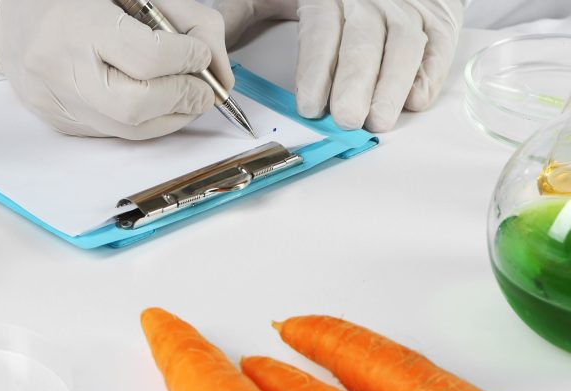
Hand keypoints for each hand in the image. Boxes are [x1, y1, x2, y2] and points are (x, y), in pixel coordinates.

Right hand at [0, 0, 232, 139]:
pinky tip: (158, 103)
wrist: (11, 25)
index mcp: (77, 23)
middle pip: (137, 105)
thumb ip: (182, 20)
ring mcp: (59, 104)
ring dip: (173, 116)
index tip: (199, 54)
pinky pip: (116, 133)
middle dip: (182, 98)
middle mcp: (63, 69)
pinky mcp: (62, 124)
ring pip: (131, 129)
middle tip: (203, 88)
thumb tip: (217, 65)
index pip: (147, 58)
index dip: (185, 59)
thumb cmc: (73, 1)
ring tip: (187, 96)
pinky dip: (148, 122)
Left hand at [215, 0, 462, 131]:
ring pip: (405, 43)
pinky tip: (414, 99)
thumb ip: (239, 13)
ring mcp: (408, 5)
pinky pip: (437, 45)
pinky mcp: (439, 17)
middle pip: (366, 40)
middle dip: (357, 82)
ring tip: (379, 120)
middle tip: (348, 119)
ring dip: (393, 84)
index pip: (323, 30)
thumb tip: (210, 43)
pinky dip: (430, 72)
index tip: (310, 105)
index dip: (319, 69)